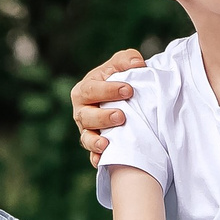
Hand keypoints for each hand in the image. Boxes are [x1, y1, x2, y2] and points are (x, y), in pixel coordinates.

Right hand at [71, 49, 146, 163]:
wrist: (123, 100)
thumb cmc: (119, 80)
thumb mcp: (121, 65)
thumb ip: (127, 59)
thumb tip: (138, 64)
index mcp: (85, 90)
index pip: (91, 90)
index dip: (108, 90)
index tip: (129, 90)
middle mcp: (82, 111)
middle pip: (85, 116)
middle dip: (102, 117)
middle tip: (121, 116)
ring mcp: (87, 130)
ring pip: (86, 137)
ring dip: (95, 141)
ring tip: (108, 142)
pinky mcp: (95, 145)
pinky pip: (92, 155)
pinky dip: (96, 158)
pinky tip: (103, 160)